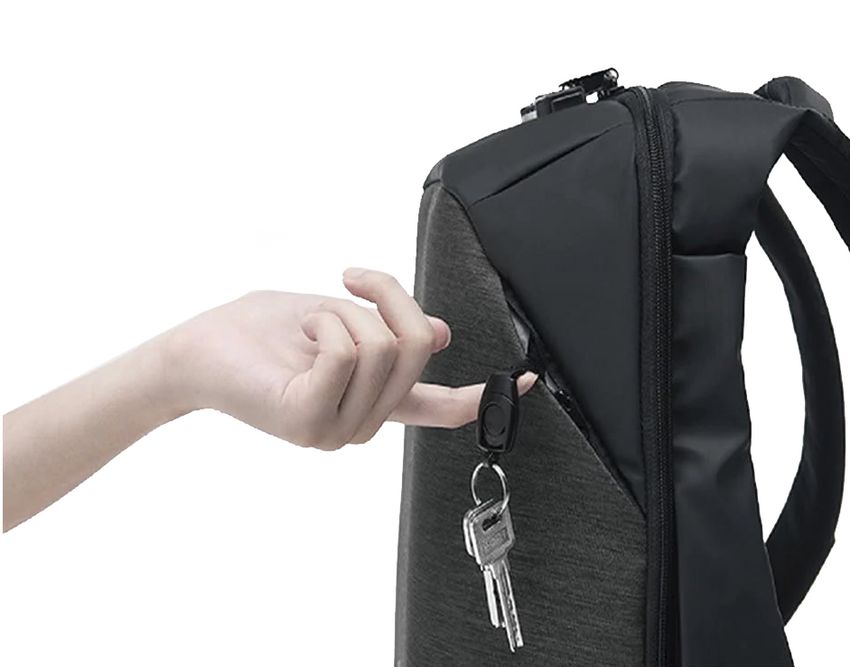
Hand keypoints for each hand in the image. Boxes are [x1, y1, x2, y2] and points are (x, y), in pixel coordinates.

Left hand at [164, 268, 534, 449]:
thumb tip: (441, 336)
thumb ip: (387, 332)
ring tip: (308, 326)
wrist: (195, 349)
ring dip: (343, 312)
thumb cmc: (257, 333)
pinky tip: (300, 338)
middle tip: (348, 284)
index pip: (439, 407)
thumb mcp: (338, 319)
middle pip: (418, 348)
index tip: (529, 380)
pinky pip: (347, 351)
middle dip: (386, 298)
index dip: (484, 394)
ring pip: (383, 346)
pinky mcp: (308, 420)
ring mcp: (336, 431)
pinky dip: (326, 324)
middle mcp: (361, 425)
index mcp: (372, 402)